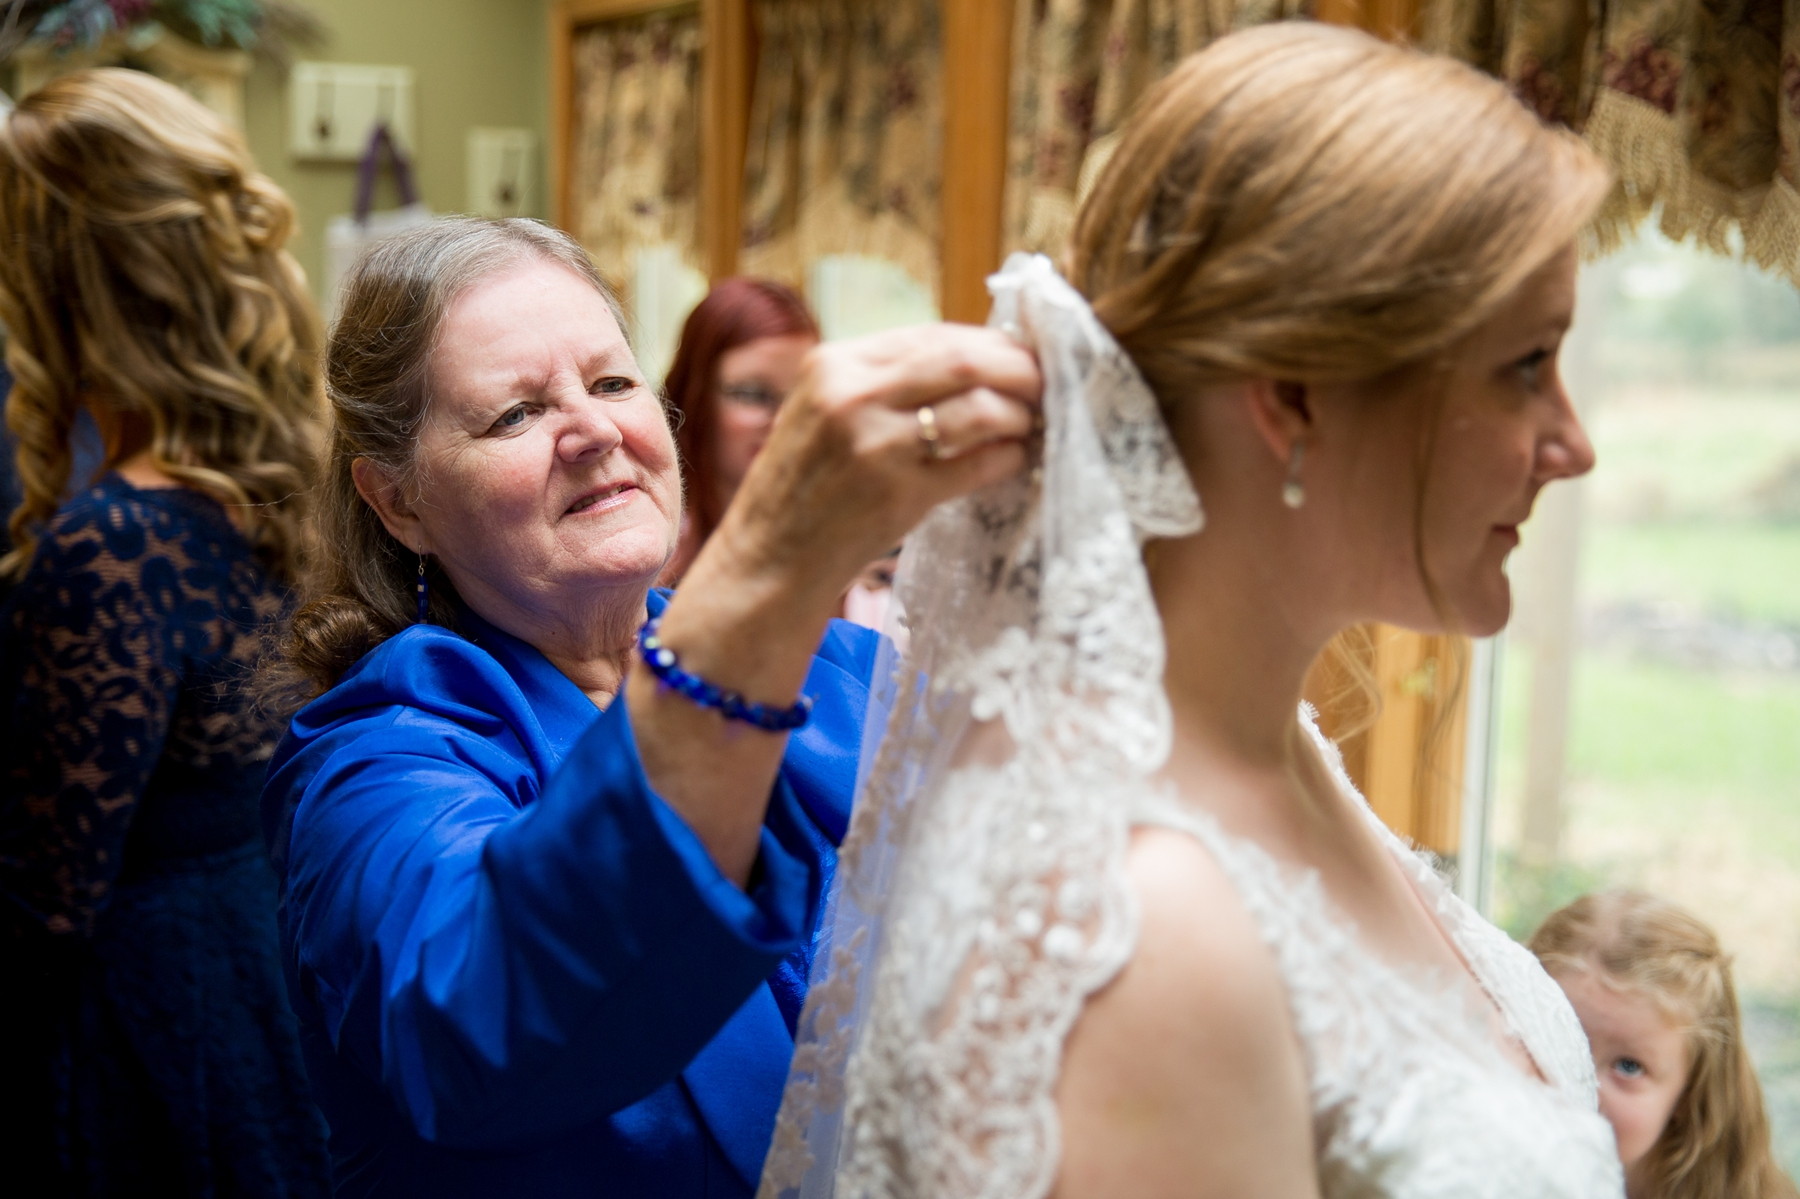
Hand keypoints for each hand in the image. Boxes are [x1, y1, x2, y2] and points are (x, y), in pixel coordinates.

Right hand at [711, 323, 1040, 610]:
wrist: (766, 562)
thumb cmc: (801, 490)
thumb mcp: (821, 413)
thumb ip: (881, 382)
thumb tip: (971, 361)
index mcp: (832, 364)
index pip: (931, 334)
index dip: (987, 343)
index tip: (1017, 355)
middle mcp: (852, 394)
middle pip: (964, 359)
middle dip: (1017, 368)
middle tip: (1046, 382)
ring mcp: (876, 444)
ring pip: (979, 407)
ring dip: (1019, 413)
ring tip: (1030, 424)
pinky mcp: (900, 494)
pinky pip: (978, 462)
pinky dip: (1007, 457)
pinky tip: (1014, 460)